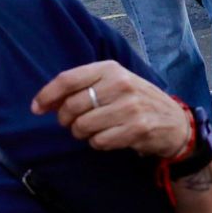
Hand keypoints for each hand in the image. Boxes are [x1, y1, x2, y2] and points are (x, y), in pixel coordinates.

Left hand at [32, 61, 190, 159]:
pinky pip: (99, 141)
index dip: (47, 95)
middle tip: (73, 124)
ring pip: (83, 126)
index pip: (67, 79)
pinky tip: (108, 138)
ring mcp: (130, 106)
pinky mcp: (137, 128)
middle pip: (71, 106)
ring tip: (92, 131)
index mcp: (110, 68)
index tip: (36, 108)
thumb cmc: (135, 101)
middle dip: (65, 119)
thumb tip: (45, 101)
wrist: (175, 123)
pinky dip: (97, 143)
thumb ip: (83, 87)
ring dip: (81, 133)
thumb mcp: (113, 83)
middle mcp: (120, 84)